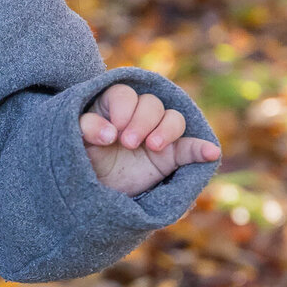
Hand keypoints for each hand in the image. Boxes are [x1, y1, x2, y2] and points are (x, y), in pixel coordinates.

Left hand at [80, 82, 219, 195]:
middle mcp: (138, 116)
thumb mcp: (75, 142)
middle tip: (128, 144)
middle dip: (142, 122)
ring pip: (173, 118)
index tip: (113, 133)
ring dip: (166, 130)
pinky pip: (192, 147)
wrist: (95, 190)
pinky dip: (203, 149)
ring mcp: (157, 134)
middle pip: (151, 104)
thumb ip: (85, 129)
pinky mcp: (172, 155)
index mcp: (113, 106)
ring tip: (152, 147)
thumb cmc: (83, 158)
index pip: (125, 95)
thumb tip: (108, 133)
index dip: (122, 110)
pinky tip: (211, 153)